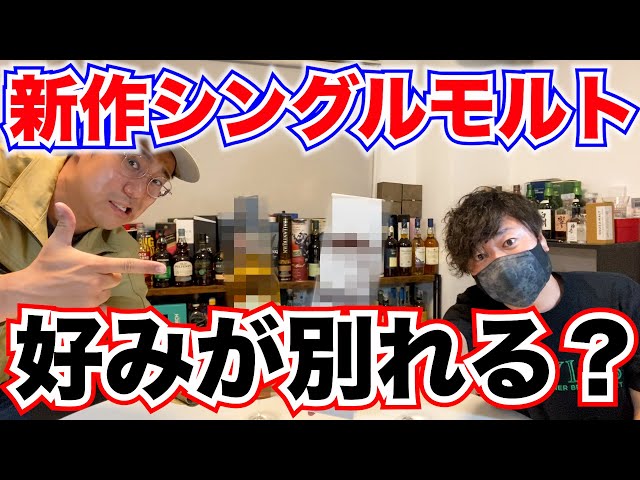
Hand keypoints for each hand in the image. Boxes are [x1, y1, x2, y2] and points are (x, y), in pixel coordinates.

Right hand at [9, 202, 164, 308]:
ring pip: (108, 291)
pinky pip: (101, 304)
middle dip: (107, 274)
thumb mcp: (56, 244)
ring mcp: (92, 298)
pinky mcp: (87, 310)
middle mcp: (96, 282)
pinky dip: (95, 300)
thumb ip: (66, 224)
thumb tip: (63, 204)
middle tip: (86, 272)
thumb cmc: (44, 267)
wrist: (29, 293)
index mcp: (93, 265)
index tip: (161, 267)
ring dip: (100, 288)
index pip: (125, 265)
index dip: (145, 266)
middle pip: (115, 277)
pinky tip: (79, 296)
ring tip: (78, 284)